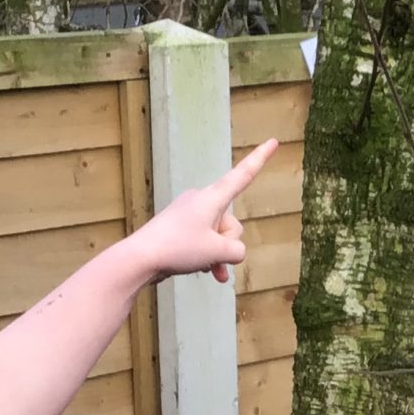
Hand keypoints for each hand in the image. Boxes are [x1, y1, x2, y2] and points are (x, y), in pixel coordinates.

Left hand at [124, 139, 277, 283]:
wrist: (139, 258)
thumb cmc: (178, 248)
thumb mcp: (218, 252)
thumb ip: (237, 250)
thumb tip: (233, 252)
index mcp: (212, 198)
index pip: (243, 174)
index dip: (260, 158)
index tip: (273, 141)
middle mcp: (202, 201)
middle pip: (232, 222)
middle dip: (228, 242)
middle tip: (209, 253)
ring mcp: (190, 215)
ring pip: (219, 235)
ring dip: (218, 254)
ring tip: (205, 266)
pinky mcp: (181, 230)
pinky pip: (205, 242)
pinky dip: (210, 257)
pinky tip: (210, 273)